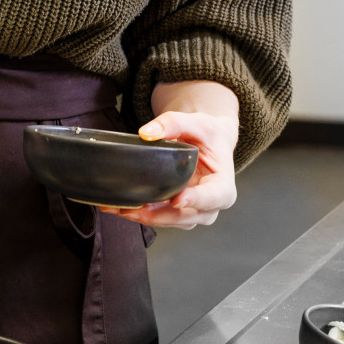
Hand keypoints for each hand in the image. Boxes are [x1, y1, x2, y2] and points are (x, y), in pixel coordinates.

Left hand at [98, 108, 238, 230]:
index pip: (213, 197)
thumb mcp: (196, 122)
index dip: (196, 200)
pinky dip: (141, 214)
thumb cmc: (207, 135)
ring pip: (170, 221)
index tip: (177, 200)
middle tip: (135, 209)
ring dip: (145, 217)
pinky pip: (160, 218)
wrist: (208, 143)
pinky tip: (121, 208)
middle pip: (186, 216)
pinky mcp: (177, 212)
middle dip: (159, 215)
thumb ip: (173, 123)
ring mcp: (193, 212)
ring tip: (121, 209)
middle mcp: (210, 205)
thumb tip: (145, 133)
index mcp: (222, 185)